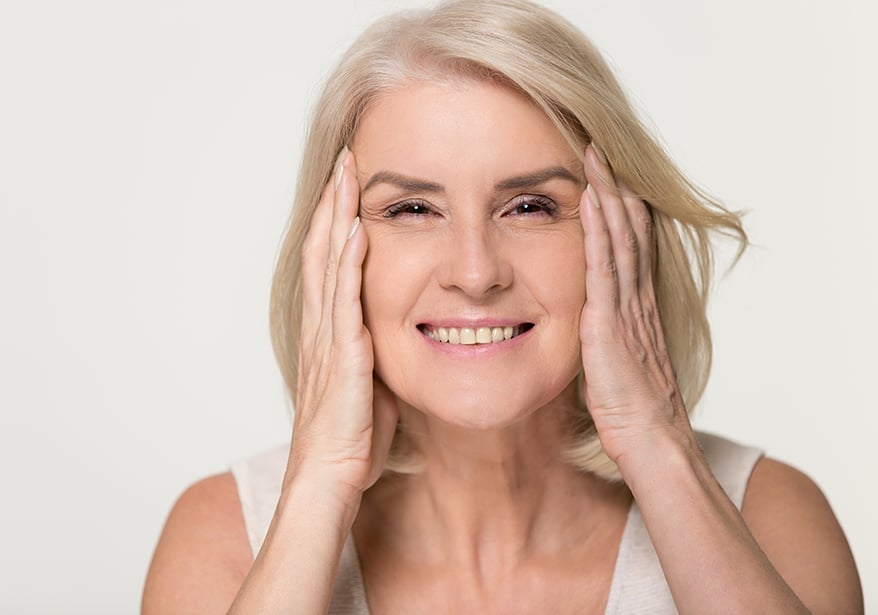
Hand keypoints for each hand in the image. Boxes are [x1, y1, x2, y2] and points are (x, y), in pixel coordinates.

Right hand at [286, 146, 398, 499]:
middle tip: (346, 161)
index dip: (335, 221)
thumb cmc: (352, 438)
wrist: (330, 480)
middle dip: (333, 205)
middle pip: (321, 252)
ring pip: (328, 267)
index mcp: (329, 331)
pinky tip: (355, 232)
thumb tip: (395, 329)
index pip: (329, 263)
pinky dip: (347, 265)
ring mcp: (328, 342)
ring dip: (337, 219)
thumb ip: (375, 347)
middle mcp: (321, 328)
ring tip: (347, 176)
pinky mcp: (342, 361)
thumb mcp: (368, 381)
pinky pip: (344, 304)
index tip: (349, 185)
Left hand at [578, 143, 693, 470]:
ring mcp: (627, 309)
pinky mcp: (610, 323)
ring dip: (608, 196)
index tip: (611, 178)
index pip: (634, 247)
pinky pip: (604, 267)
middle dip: (616, 189)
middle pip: (631, 233)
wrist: (650, 440)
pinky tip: (591, 202)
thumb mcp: (620, 364)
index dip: (623, 210)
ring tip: (595, 159)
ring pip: (620, 240)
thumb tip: (593, 326)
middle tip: (601, 150)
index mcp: (639, 309)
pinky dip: (599, 231)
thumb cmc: (634, 411)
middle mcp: (638, 300)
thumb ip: (610, 337)